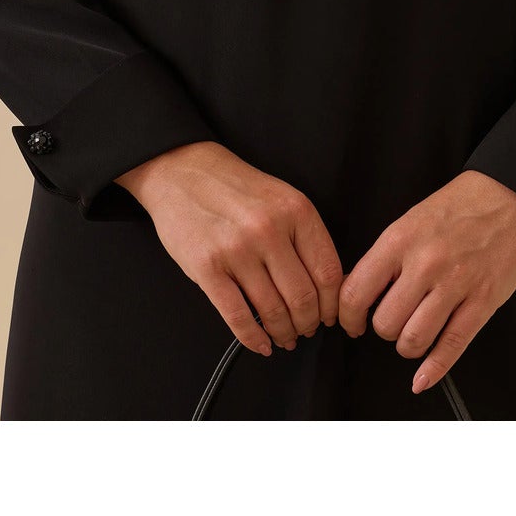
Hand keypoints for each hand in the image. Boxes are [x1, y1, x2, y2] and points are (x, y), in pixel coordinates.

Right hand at [117, 141, 344, 358]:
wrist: (183, 171)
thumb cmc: (235, 188)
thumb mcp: (282, 198)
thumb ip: (305, 235)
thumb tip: (328, 285)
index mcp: (296, 210)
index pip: (328, 272)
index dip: (332, 304)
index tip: (329, 316)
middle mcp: (269, 229)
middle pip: (303, 297)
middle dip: (308, 323)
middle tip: (306, 330)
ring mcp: (237, 249)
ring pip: (273, 311)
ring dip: (283, 333)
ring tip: (284, 337)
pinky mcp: (206, 268)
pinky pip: (237, 317)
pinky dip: (253, 339)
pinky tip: (260, 344)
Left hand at [337, 170, 515, 394]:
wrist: (509, 195)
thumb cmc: (460, 206)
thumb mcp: (411, 221)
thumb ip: (386, 257)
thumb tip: (361, 293)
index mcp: (400, 240)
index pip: (356, 292)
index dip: (348, 317)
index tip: (352, 322)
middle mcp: (425, 264)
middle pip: (385, 323)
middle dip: (385, 329)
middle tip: (393, 320)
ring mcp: (456, 284)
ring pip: (414, 340)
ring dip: (408, 345)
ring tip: (413, 334)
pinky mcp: (483, 301)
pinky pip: (453, 345)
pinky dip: (434, 370)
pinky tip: (423, 378)